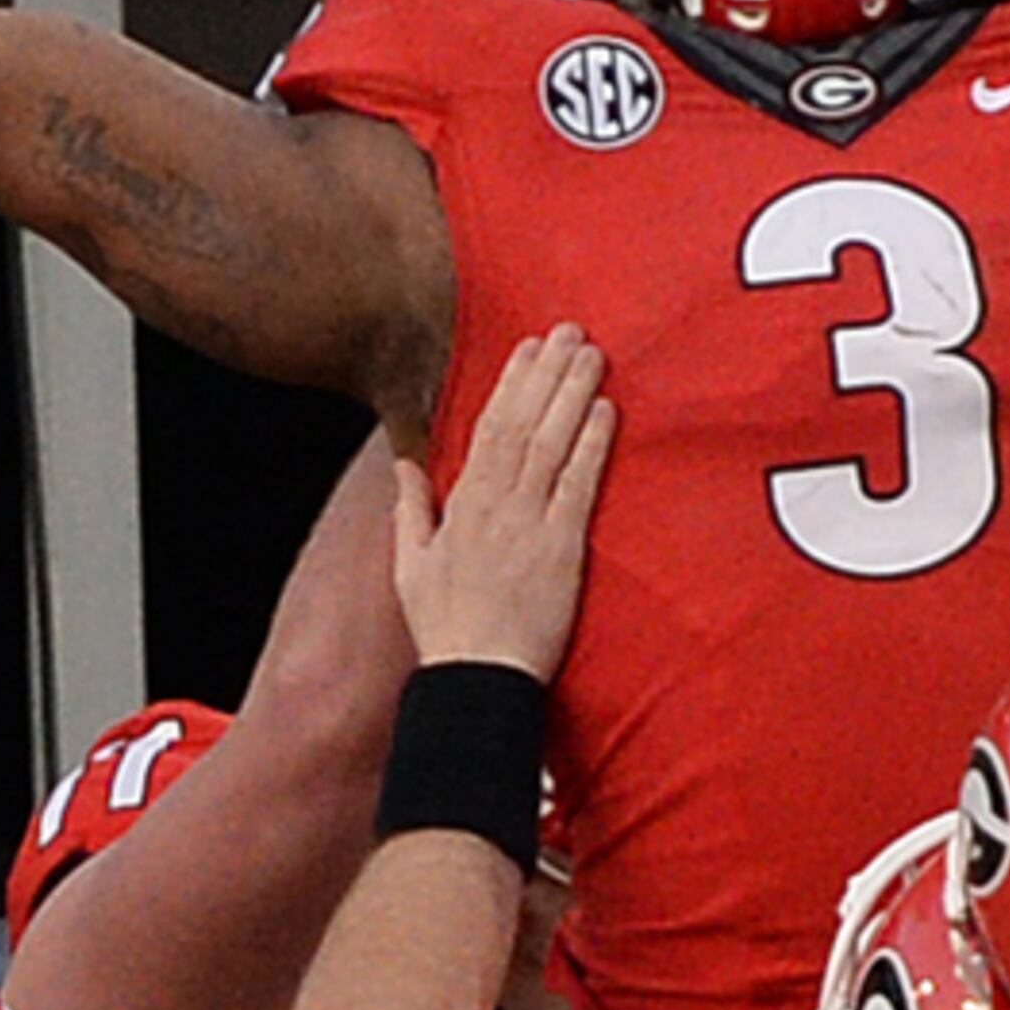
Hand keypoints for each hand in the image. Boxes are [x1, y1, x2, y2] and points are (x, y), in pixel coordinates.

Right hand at [392, 328, 614, 679]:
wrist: (476, 678)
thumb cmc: (446, 629)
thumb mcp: (410, 566)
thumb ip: (410, 510)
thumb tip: (403, 465)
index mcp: (460, 505)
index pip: (488, 426)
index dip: (512, 382)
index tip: (529, 346)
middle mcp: (495, 505)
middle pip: (524, 423)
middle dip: (548, 373)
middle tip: (572, 331)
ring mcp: (529, 524)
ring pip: (551, 444)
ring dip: (573, 395)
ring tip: (593, 355)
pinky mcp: (561, 550)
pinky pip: (578, 487)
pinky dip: (592, 446)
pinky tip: (606, 412)